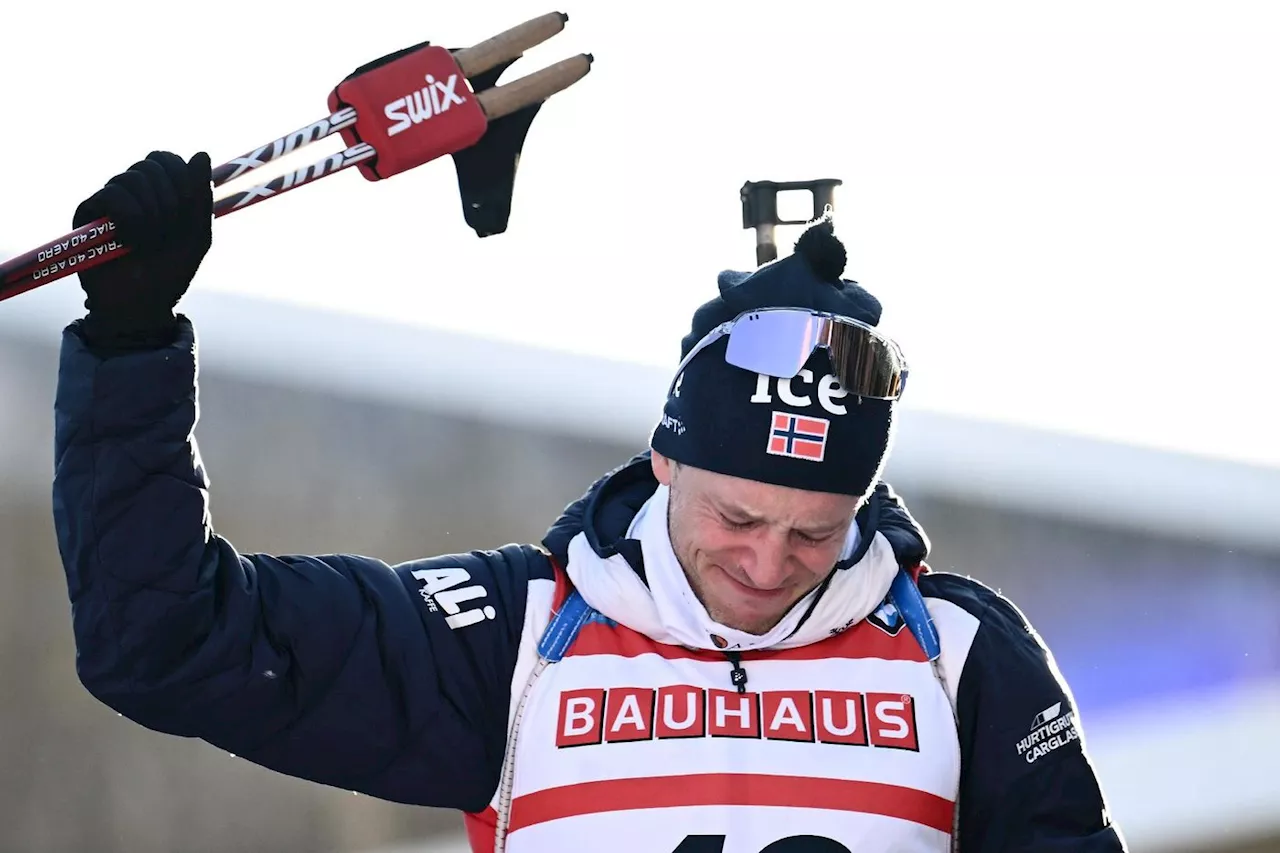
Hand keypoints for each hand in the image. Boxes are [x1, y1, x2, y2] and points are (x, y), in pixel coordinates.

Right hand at [72, 150, 212, 348]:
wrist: (142, 304)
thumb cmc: (170, 272)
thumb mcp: (197, 234)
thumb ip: (201, 196)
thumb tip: (201, 152)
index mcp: (159, 193)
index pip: (167, 159)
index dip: (182, 176)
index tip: (189, 208)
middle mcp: (132, 191)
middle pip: (153, 163)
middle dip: (172, 200)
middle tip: (169, 232)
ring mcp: (109, 199)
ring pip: (134, 177)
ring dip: (153, 215)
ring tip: (149, 243)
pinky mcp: (87, 211)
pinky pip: (113, 194)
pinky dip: (131, 220)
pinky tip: (130, 242)